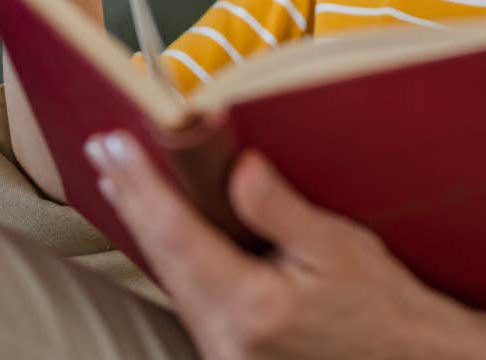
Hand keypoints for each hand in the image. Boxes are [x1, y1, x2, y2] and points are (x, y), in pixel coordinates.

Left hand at [85, 132, 483, 359]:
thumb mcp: (340, 248)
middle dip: (131, 200)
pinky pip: (189, 298)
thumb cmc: (382, 304)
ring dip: (145, 227)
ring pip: (170, 280)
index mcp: (254, 306)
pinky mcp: (230, 357)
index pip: (179, 234)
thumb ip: (282, 211)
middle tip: (103, 151)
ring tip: (121, 181)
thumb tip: (238, 170)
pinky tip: (161, 231)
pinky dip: (170, 257)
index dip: (142, 185)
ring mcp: (224, 354)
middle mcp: (227, 338)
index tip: (116, 146)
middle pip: (162, 258)